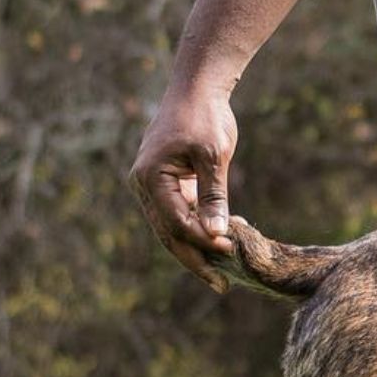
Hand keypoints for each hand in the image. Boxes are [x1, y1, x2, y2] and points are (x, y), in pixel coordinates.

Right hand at [128, 84, 237, 292]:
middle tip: (222, 286)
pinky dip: (199, 230)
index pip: (176, 223)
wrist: (196, 89)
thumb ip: (214, 196)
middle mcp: (145, 186)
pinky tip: (223, 240)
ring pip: (173, 229)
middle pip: (169, 234)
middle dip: (196, 260)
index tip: (231, 249)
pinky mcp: (167, 185)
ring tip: (224, 272)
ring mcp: (153, 187)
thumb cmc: (205, 117)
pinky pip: (180, 215)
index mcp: (150, 179)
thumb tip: (217, 234)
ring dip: (198, 249)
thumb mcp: (213, 156)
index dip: (203, 241)